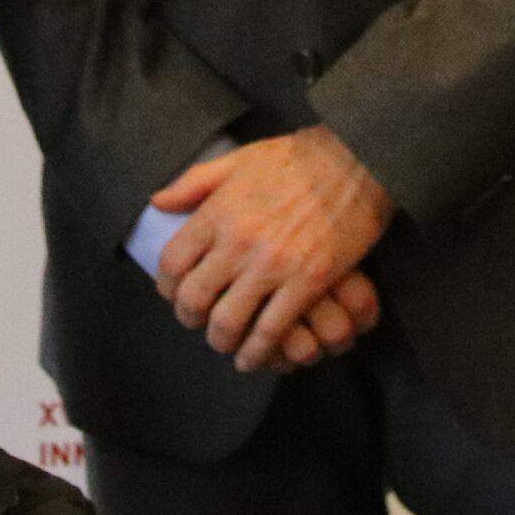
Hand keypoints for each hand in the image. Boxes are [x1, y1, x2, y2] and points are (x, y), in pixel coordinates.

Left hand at [149, 129, 393, 373]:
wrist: (356, 158)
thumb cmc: (298, 157)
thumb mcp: (238, 159)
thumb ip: (194, 183)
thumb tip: (158, 202)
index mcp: (218, 212)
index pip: (173, 262)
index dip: (167, 286)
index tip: (174, 293)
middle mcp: (238, 242)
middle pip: (194, 298)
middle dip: (190, 319)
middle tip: (197, 322)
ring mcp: (272, 265)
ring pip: (229, 322)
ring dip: (221, 340)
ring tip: (225, 342)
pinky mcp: (307, 282)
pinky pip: (272, 330)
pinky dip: (257, 351)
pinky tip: (253, 357)